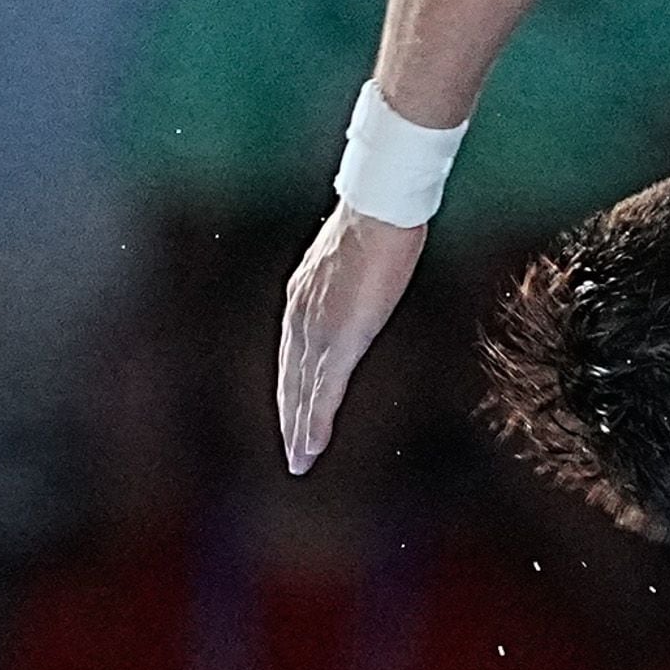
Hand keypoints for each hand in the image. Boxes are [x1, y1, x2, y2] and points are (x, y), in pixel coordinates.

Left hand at [276, 202, 424, 473]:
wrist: (379, 209)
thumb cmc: (378, 218)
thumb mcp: (356, 252)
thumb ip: (352, 275)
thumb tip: (365, 273)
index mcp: (302, 296)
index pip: (292, 353)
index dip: (294, 386)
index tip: (295, 410)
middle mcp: (299, 318)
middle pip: (290, 379)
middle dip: (290, 416)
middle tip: (294, 452)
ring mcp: (315, 332)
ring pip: (301, 392)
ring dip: (298, 429)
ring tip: (300, 460)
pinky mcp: (338, 342)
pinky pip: (321, 392)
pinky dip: (314, 423)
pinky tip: (311, 448)